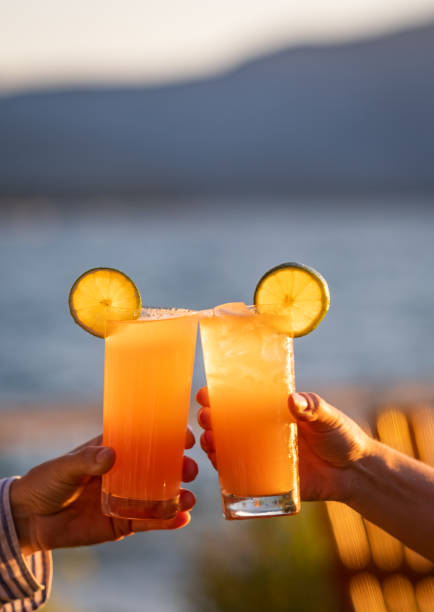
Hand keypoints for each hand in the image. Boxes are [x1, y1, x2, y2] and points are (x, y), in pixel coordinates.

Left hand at [10, 429, 197, 554]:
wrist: (30, 520)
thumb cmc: (46, 482)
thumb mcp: (65, 467)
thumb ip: (86, 461)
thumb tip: (111, 454)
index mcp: (114, 450)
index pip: (146, 438)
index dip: (169, 436)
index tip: (186, 437)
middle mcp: (126, 472)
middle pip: (160, 467)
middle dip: (179, 467)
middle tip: (190, 469)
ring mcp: (127, 498)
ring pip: (160, 495)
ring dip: (179, 495)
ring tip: (190, 498)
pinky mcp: (123, 523)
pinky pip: (149, 521)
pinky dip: (167, 521)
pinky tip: (183, 519)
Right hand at [196, 387, 371, 502]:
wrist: (355, 473)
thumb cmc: (341, 436)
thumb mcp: (327, 417)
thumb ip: (312, 407)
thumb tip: (292, 400)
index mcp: (273, 413)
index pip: (241, 401)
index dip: (221, 396)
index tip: (206, 394)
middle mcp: (263, 433)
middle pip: (228, 424)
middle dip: (211, 420)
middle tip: (205, 418)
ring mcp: (263, 456)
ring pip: (228, 449)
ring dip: (213, 443)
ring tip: (208, 440)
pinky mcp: (268, 479)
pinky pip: (240, 476)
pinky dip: (224, 470)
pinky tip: (217, 464)